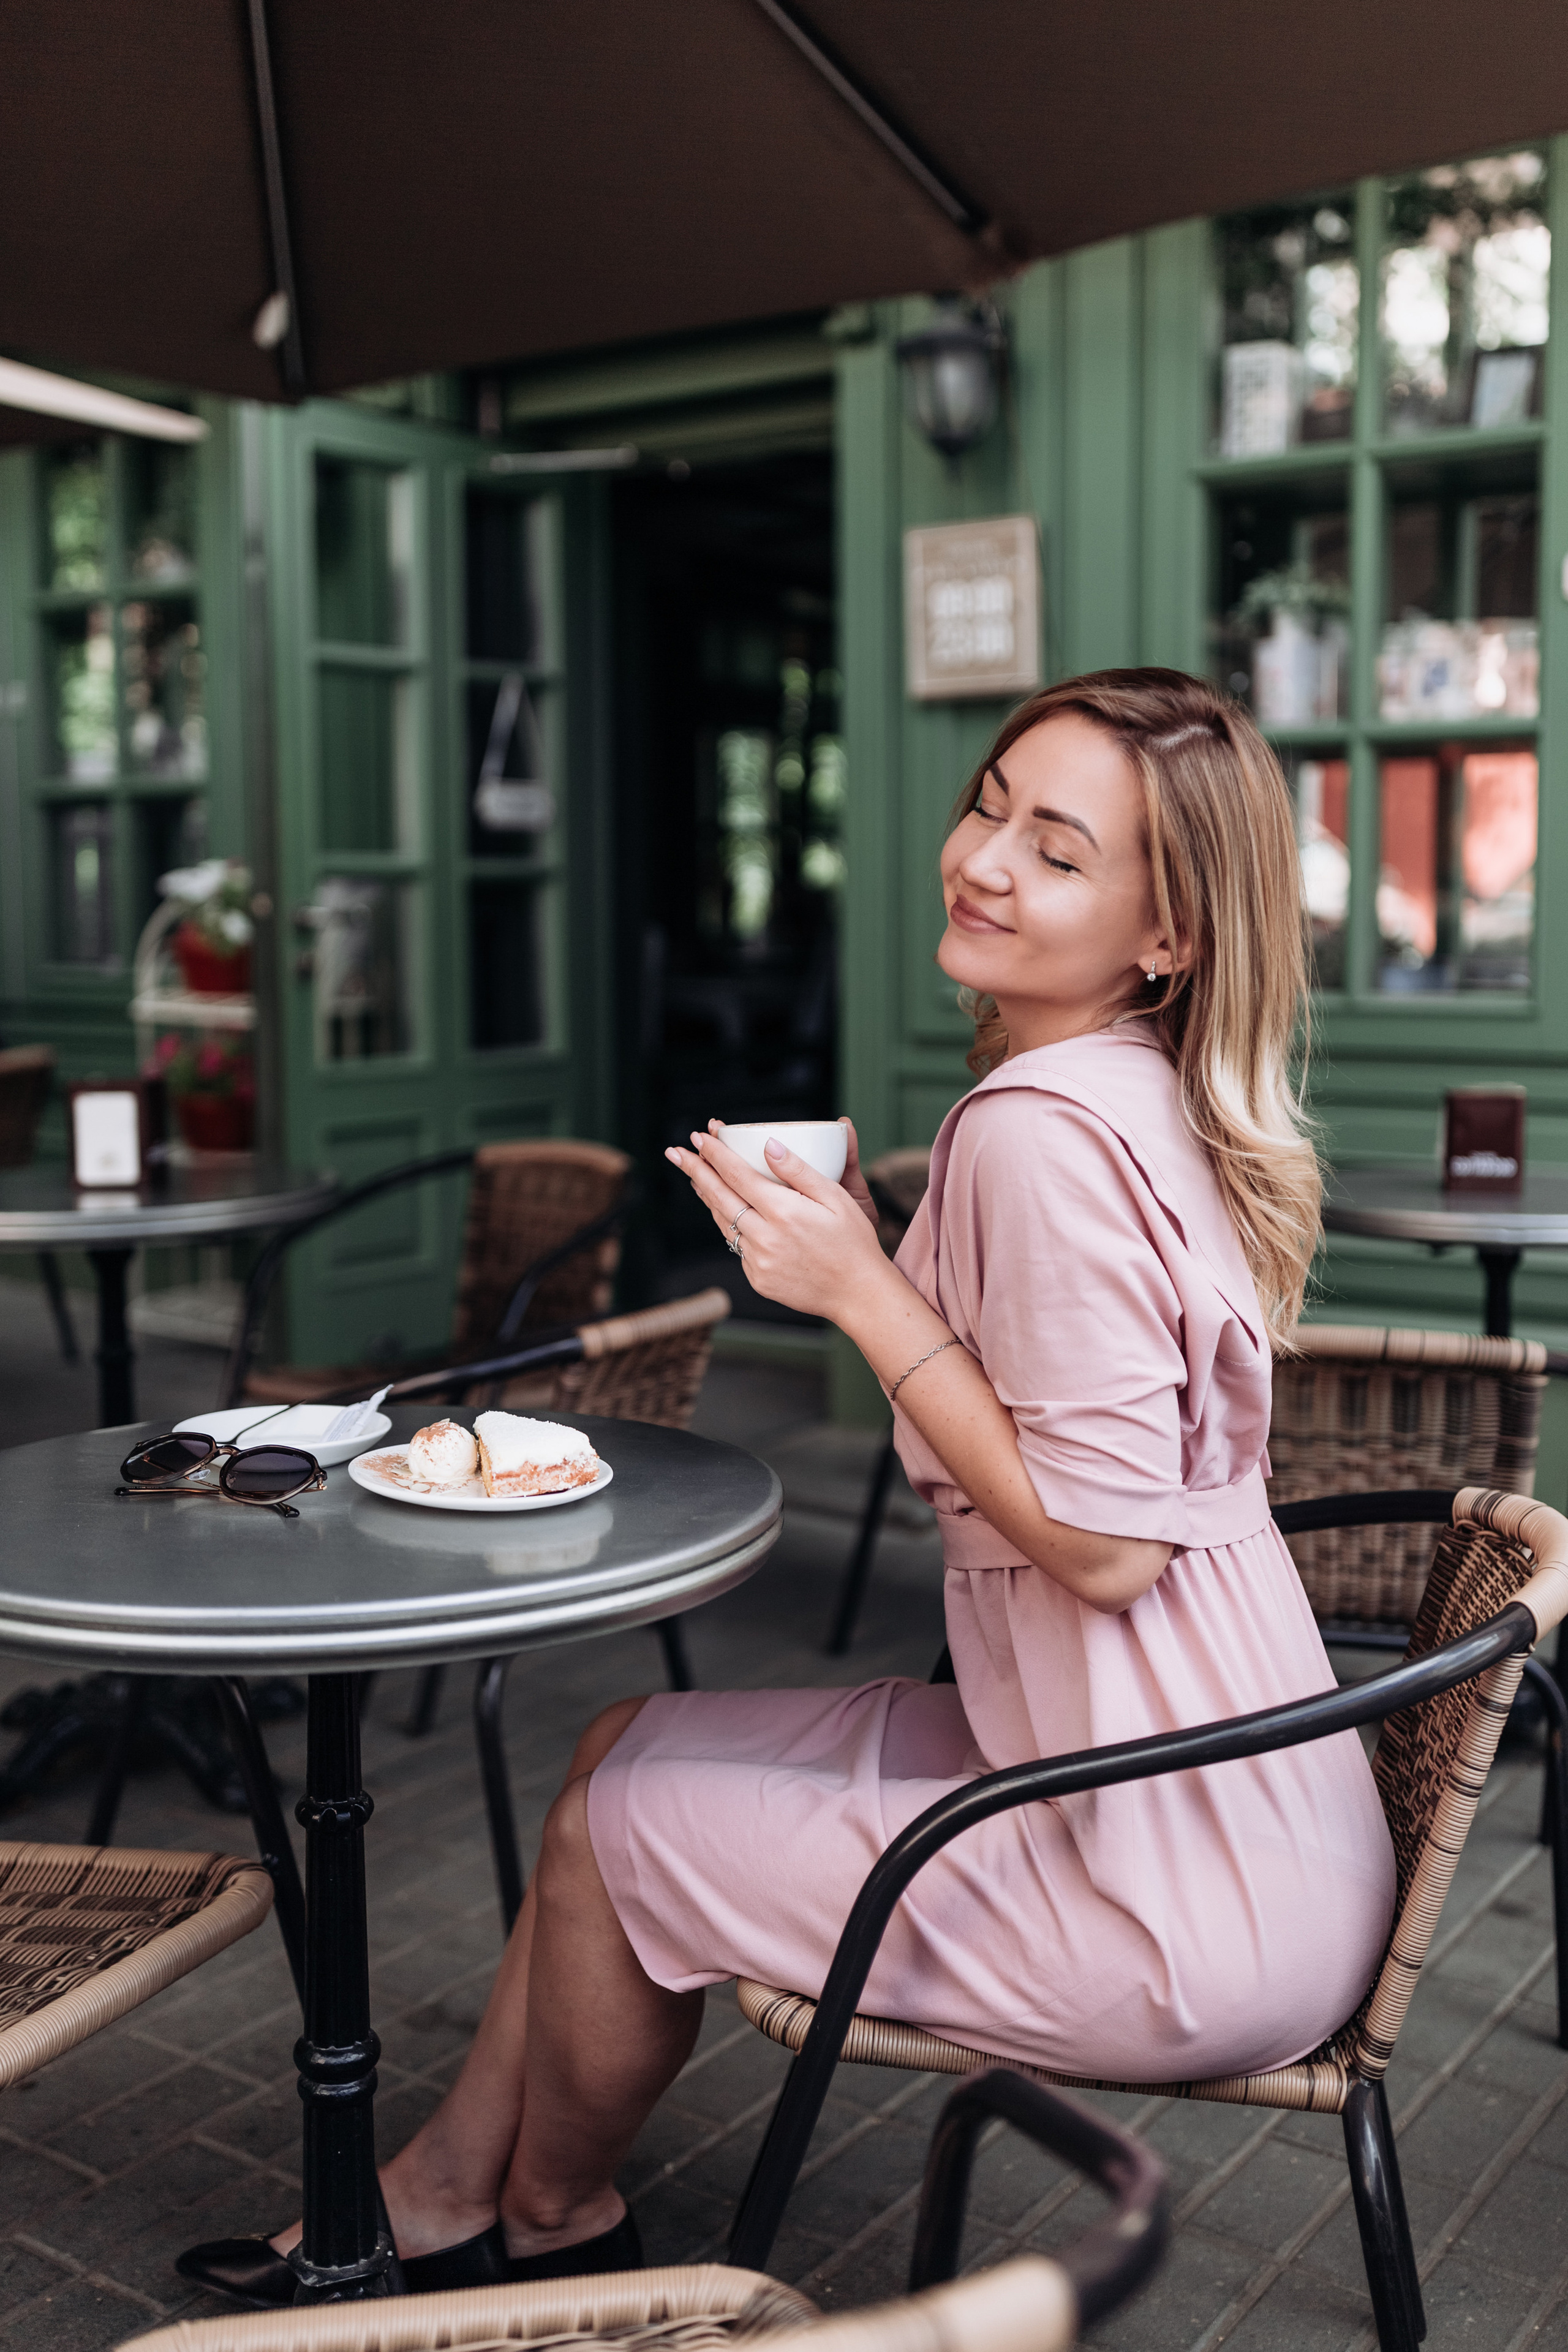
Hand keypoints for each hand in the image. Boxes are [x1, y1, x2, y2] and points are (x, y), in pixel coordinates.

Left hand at [665, 1123, 891, 1321]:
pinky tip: (730, 1213)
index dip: (716, 1154)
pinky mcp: (757, 1279)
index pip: (738, 1175)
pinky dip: (732, 1226)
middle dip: (695, 1171)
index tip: (699, 1136)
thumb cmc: (853, 1242)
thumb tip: (768, 1145)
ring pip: (723, 1222)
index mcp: (785, 1213)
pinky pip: (738, 1246)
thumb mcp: (837, 1198)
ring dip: (708, 1197)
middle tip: (675, 1152)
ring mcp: (758, 1262)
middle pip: (719, 1197)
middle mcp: (765, 1238)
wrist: (858, 1294)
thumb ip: (799, 1171)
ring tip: (695, 1176)